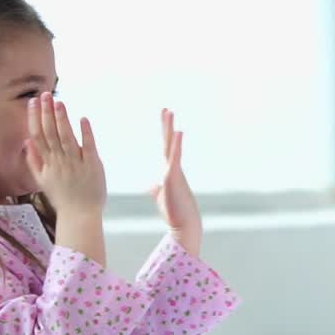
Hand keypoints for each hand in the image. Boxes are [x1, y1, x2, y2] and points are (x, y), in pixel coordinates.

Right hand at [25, 92, 105, 216]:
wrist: (80, 216)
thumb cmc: (62, 198)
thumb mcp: (42, 181)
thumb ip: (34, 161)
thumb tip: (27, 142)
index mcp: (47, 164)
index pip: (37, 136)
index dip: (34, 118)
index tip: (33, 102)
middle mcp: (59, 162)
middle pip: (50, 133)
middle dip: (46, 113)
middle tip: (45, 94)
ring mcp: (76, 163)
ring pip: (66, 138)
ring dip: (62, 119)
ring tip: (59, 102)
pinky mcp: (92, 166)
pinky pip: (88, 147)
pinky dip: (85, 133)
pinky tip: (82, 119)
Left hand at [149, 109, 201, 257]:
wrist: (184, 225)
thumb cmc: (174, 213)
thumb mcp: (162, 198)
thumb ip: (156, 189)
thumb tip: (150, 185)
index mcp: (168, 170)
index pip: (165, 147)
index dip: (164, 132)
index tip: (164, 118)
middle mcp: (172, 167)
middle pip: (168, 142)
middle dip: (166, 125)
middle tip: (166, 109)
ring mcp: (174, 170)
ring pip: (172, 146)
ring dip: (170, 129)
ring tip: (169, 112)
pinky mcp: (174, 177)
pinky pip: (175, 157)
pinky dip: (176, 145)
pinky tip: (178, 132)